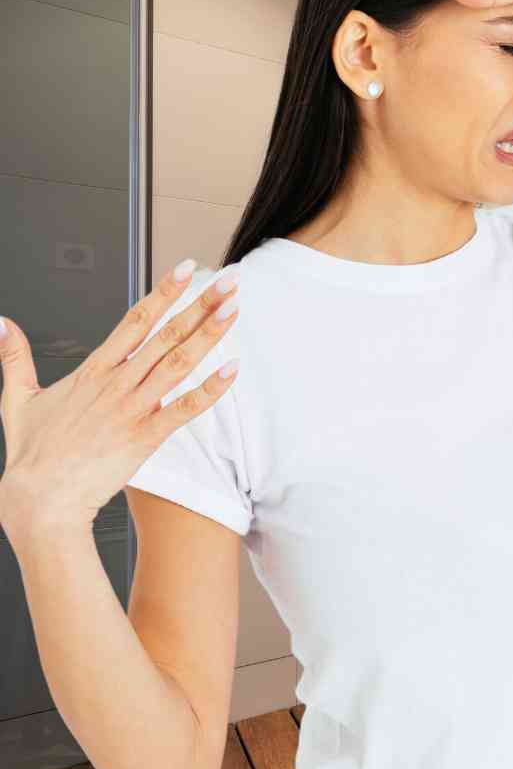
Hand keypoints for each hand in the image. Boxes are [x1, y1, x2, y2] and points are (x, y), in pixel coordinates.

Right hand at [0, 262, 240, 546]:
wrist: (40, 499)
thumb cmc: (33, 454)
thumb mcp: (17, 398)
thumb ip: (14, 357)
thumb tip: (3, 324)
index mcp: (93, 372)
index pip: (134, 321)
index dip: (162, 293)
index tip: (185, 269)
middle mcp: (116, 384)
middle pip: (164, 335)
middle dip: (199, 305)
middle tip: (228, 281)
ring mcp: (132, 409)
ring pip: (177, 363)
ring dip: (208, 335)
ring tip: (233, 309)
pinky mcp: (145, 437)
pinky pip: (184, 409)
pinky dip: (210, 390)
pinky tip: (232, 369)